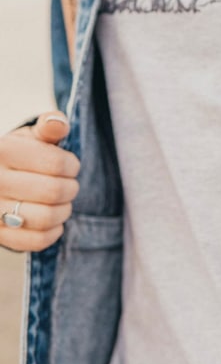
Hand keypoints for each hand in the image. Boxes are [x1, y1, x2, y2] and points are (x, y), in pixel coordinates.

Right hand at [0, 112, 79, 251]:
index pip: (55, 163)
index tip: (70, 165)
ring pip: (46, 218)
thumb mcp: (34, 136)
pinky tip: (51, 221)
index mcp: (2, 151)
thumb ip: (50, 126)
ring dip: (63, 211)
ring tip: (60, 202)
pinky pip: (36, 241)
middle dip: (70, 188)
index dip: (72, 165)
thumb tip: (57, 122)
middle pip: (53, 191)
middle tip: (68, 185)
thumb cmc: (23, 155)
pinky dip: (53, 232)